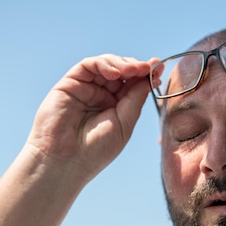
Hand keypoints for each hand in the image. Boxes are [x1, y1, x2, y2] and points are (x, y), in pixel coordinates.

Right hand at [26, 54, 156, 182]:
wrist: (65, 161)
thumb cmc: (94, 150)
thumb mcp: (124, 123)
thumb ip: (136, 98)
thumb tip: (151, 76)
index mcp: (115, 107)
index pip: (132, 85)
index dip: (146, 75)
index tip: (159, 67)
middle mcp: (100, 96)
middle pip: (121, 71)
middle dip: (136, 67)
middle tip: (147, 68)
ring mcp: (84, 88)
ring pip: (106, 64)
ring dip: (122, 63)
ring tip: (133, 70)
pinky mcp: (69, 83)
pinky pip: (88, 65)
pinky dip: (104, 64)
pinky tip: (116, 73)